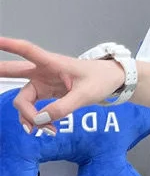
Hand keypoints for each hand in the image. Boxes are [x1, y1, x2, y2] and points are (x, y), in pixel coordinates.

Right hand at [0, 37, 125, 134]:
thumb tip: (39, 120)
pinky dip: (37, 120)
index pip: (27, 51)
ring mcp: (42, 83)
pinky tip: (48, 129)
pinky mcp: (46, 94)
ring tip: (47, 130)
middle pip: (13, 72)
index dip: (10, 45)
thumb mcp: (86, 95)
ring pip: (23, 100)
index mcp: (53, 63)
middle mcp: (43, 72)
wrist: (112, 82)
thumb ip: (63, 107)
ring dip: (29, 117)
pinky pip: (33, 109)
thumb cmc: (101, 80)